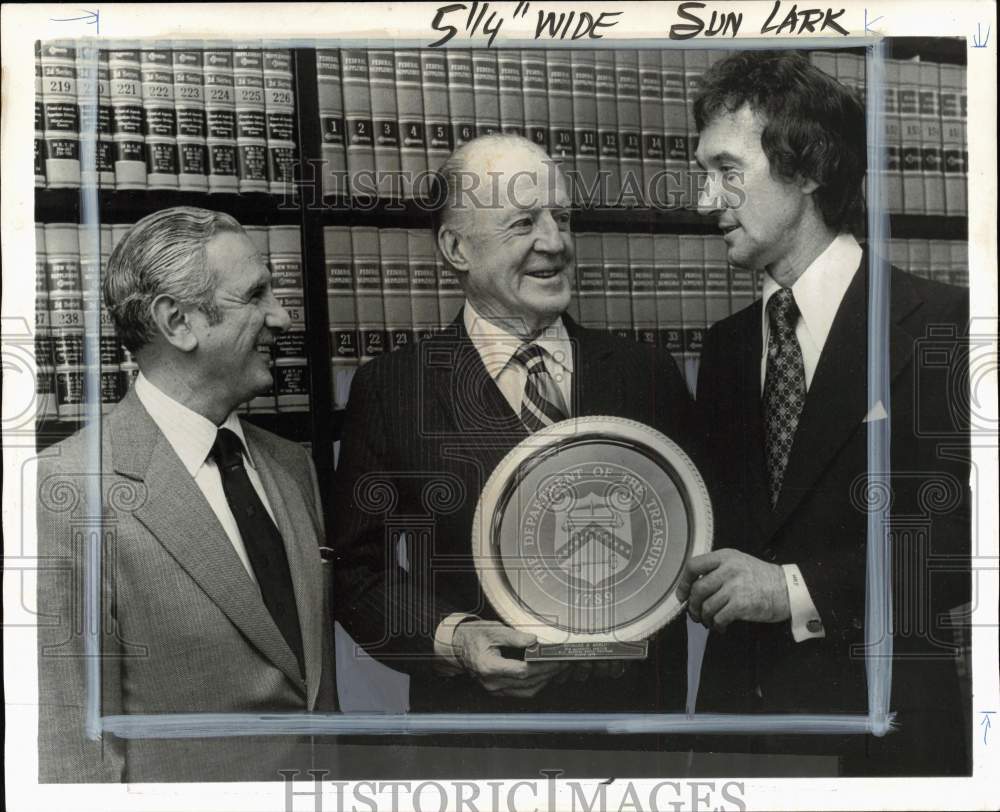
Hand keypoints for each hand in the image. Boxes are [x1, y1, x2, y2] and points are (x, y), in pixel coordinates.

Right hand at [451, 621, 570, 697]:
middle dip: (548, 673)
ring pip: (527, 691)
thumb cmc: (474, 636)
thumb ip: (514, 637)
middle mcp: (492, 682)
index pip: (522, 671)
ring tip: (558, 669)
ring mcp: (494, 689)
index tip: (556, 659)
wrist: (458, 646)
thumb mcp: (493, 630)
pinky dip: (535, 685)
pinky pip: (521, 693)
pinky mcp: (498, 691)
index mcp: (489, 666)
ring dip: (544, 681)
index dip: (542, 666)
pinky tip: (544, 675)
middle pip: (527, 682)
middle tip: (564, 663)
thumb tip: (534, 641)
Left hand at [677, 549, 790, 630]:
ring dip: (704, 617)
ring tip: (709, 621)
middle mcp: (728, 569)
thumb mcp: (738, 563)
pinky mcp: (741, 604)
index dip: (683, 582)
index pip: (693, 566)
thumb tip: (693, 588)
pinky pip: (718, 617)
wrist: (788, 589)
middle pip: (697, 589)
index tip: (682, 595)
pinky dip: (716, 625)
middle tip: (695, 613)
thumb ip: (717, 570)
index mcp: (725, 556)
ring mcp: (734, 586)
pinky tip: (720, 626)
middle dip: (693, 605)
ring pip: (706, 605)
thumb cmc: (761, 578)